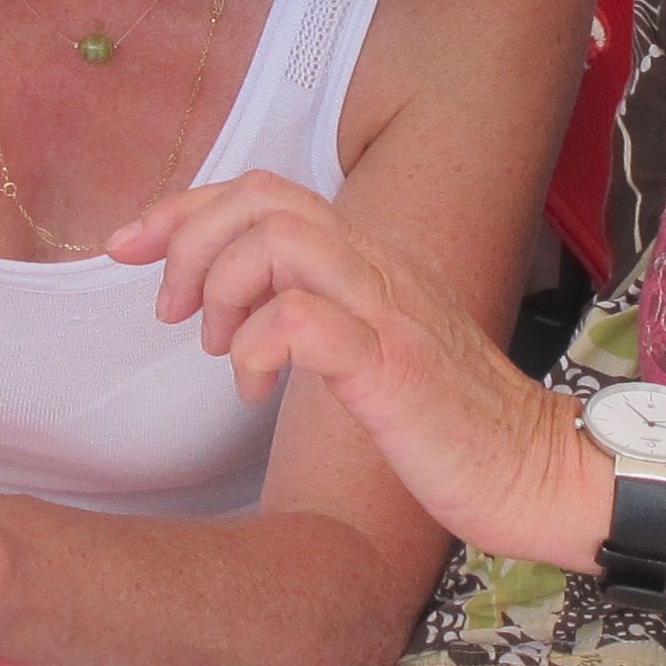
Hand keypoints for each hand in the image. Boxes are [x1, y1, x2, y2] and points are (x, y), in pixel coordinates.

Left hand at [111, 172, 593, 569]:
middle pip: (262, 197)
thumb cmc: (454, 425)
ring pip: (279, 240)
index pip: (265, 191)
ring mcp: (387, 313)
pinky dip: (252, 346)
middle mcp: (378, 268)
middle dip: (188, 239)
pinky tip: (248, 389)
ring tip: (213, 349)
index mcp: (369, 260)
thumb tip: (247, 306)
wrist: (539, 473)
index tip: (126, 249)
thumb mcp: (375, 348)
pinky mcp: (392, 368)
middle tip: (168, 312)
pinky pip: (300, 322)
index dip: (183, 207)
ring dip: (221, 287)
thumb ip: (322, 310)